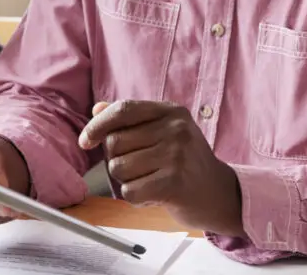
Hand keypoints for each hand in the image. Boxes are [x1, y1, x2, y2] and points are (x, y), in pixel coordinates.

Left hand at [79, 100, 245, 236]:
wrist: (219, 194)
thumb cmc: (187, 163)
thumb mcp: (165, 132)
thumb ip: (132, 120)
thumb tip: (97, 109)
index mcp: (172, 112)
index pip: (123, 109)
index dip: (97, 125)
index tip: (86, 140)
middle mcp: (176, 129)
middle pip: (115, 142)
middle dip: (118, 159)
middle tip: (142, 167)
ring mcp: (176, 155)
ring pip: (118, 168)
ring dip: (127, 181)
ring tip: (151, 180)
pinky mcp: (173, 183)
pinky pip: (129, 192)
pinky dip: (136, 198)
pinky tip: (155, 194)